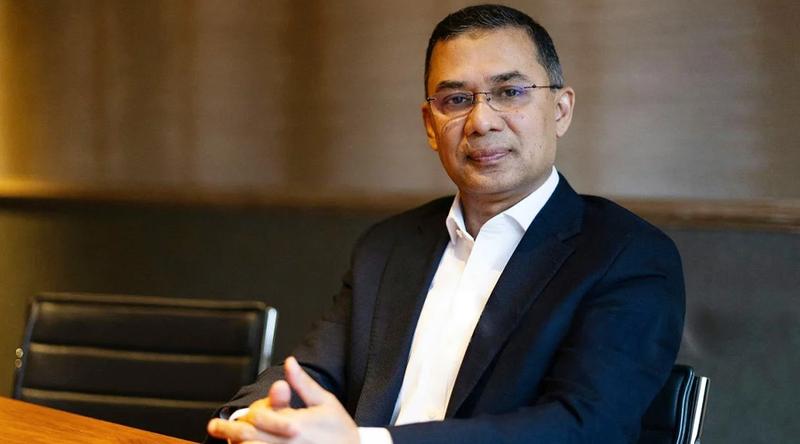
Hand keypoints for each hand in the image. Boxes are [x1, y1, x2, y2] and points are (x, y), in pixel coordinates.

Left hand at [207, 356, 359, 443]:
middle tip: (213, 427)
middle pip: (249, 438)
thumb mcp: (325, 402)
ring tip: (228, 441)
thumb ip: (302, 384)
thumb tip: (289, 362)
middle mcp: (287, 443)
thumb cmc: (341, 430)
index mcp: (296, 424)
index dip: (249, 415)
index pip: (260, 418)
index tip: (239, 415)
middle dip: (229, 432)